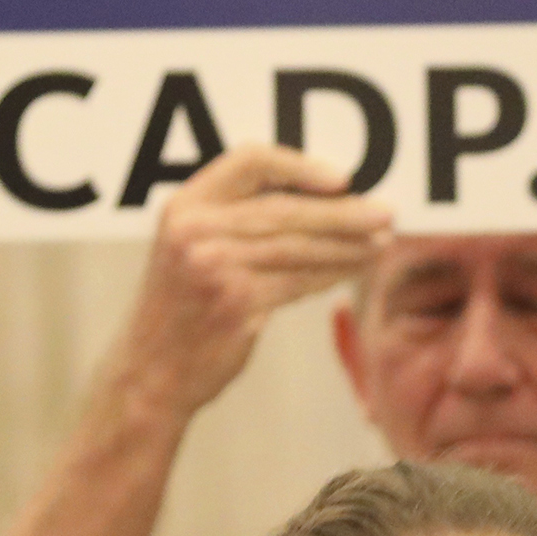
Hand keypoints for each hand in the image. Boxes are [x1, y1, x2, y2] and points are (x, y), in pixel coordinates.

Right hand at [111, 145, 391, 422]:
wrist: (150, 373)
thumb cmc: (179, 310)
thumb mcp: (188, 248)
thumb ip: (233, 219)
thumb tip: (320, 198)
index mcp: (184, 206)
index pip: (250, 162)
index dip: (301, 166)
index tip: (342, 178)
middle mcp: (195, 231)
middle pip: (285, 208)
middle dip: (343, 211)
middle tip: (386, 213)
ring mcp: (214, 268)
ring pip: (298, 246)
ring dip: (348, 244)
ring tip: (382, 242)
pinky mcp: (235, 305)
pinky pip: (298, 282)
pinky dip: (332, 274)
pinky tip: (355, 269)